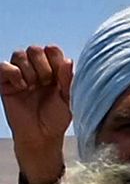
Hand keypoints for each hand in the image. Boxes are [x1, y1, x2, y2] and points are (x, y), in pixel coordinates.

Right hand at [3, 45, 72, 181]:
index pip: (52, 50)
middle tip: (46, 84)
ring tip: (33, 87)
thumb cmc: (57, 117)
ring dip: (29, 70)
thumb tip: (69, 62)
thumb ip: (70, 80)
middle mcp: (36, 68)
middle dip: (43, 66)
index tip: (59, 79)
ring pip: (20, 54)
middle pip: (35, 49)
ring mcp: (19, 74)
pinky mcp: (5, 82)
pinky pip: (4, 66)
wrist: (42, 135)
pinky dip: (14, 73)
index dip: (55, 60)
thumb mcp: (69, 99)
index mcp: (54, 69)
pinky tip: (21, 87)